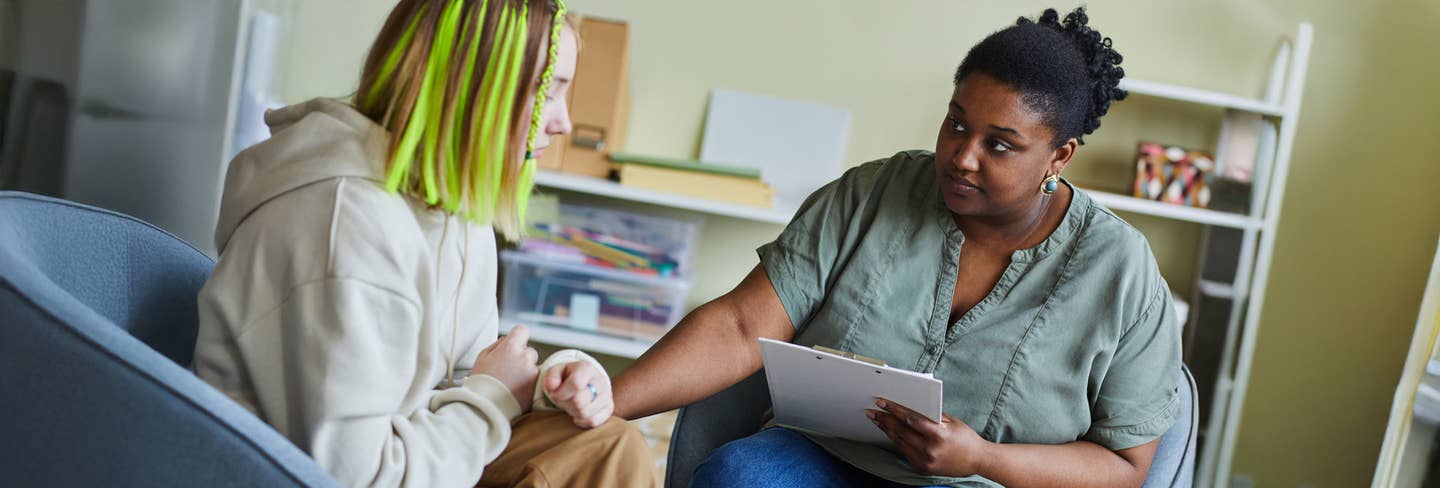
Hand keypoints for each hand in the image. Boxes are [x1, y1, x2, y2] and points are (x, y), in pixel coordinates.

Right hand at [471, 325, 539, 411]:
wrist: (485, 407)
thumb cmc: (481, 381)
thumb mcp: (483, 356)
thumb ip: (498, 344)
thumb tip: (508, 339)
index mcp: (511, 347)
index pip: (522, 330)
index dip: (517, 336)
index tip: (513, 344)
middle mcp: (525, 357)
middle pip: (528, 350)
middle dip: (521, 357)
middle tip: (507, 370)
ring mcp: (532, 372)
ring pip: (532, 366)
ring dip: (525, 370)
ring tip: (510, 382)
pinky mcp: (536, 386)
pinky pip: (535, 379)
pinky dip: (528, 383)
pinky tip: (515, 390)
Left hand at [543, 360, 612, 427]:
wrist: (585, 382)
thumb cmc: (568, 377)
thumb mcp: (556, 372)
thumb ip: (551, 377)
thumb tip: (552, 386)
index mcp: (587, 368)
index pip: (575, 384)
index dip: (561, 393)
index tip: (555, 394)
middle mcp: (600, 381)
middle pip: (579, 401)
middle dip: (566, 403)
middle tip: (563, 400)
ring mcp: (607, 395)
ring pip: (586, 413)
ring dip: (573, 412)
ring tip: (571, 405)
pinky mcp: (609, 408)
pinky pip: (593, 421)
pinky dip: (582, 420)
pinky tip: (578, 412)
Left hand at [867, 398, 990, 476]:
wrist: (977, 460)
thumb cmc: (965, 437)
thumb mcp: (951, 421)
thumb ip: (931, 415)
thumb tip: (909, 406)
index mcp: (938, 435)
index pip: (910, 419)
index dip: (894, 410)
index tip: (882, 402)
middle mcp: (930, 449)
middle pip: (901, 431)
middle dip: (885, 420)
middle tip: (872, 412)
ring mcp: (925, 461)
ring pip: (899, 442)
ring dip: (887, 430)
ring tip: (877, 421)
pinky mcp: (922, 468)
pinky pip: (905, 452)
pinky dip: (897, 441)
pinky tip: (890, 433)